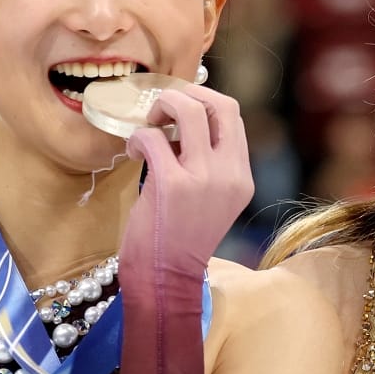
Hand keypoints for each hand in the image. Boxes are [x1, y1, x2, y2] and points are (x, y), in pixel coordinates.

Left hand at [113, 84, 251, 373]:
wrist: (166, 278)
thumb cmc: (180, 239)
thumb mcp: (210, 199)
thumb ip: (207, 164)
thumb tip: (179, 123)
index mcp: (242, 177)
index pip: (233, 115)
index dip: (203, 99)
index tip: (179, 108)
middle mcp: (229, 174)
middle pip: (218, 103)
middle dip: (184, 95)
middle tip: (161, 110)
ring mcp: (203, 178)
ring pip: (187, 109)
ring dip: (160, 108)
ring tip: (147, 126)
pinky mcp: (172, 184)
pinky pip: (152, 137)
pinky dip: (136, 138)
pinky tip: (132, 152)